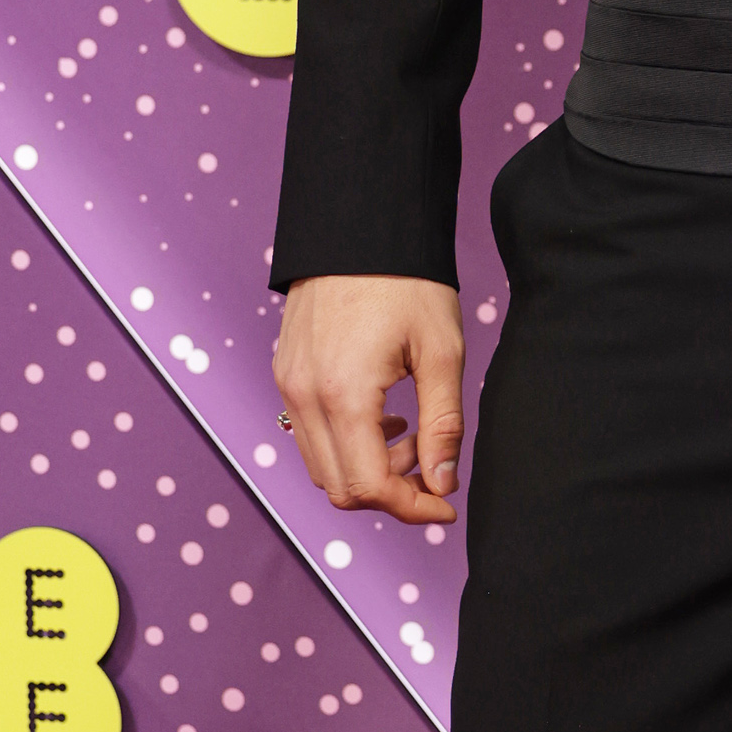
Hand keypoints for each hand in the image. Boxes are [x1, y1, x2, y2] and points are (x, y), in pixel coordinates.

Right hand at [275, 273, 467, 524]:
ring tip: (411, 433)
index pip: (369, 488)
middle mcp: (303, 397)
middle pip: (339, 489)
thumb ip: (443, 427)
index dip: (413, 508)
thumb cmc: (408, 282)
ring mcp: (287, 384)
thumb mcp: (441, 353)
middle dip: (391, 493)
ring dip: (367, 469)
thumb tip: (443, 486)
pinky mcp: (285, 372)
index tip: (447, 504)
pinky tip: (384, 415)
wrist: (359, 224)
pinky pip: (307, 434)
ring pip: (321, 466)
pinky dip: (346, 444)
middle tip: (433, 467)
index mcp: (344, 396)